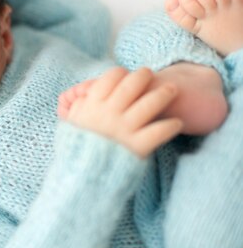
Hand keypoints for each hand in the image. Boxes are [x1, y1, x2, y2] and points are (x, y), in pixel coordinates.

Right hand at [64, 67, 183, 157]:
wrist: (81, 175)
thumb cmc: (77, 147)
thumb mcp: (71, 122)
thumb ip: (81, 104)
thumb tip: (88, 91)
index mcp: (93, 105)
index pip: (110, 77)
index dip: (120, 73)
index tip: (125, 75)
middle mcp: (110, 113)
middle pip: (133, 84)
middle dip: (143, 75)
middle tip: (149, 74)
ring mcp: (125, 128)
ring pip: (150, 103)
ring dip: (164, 93)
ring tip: (171, 90)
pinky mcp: (138, 145)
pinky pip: (160, 131)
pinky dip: (170, 126)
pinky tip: (176, 123)